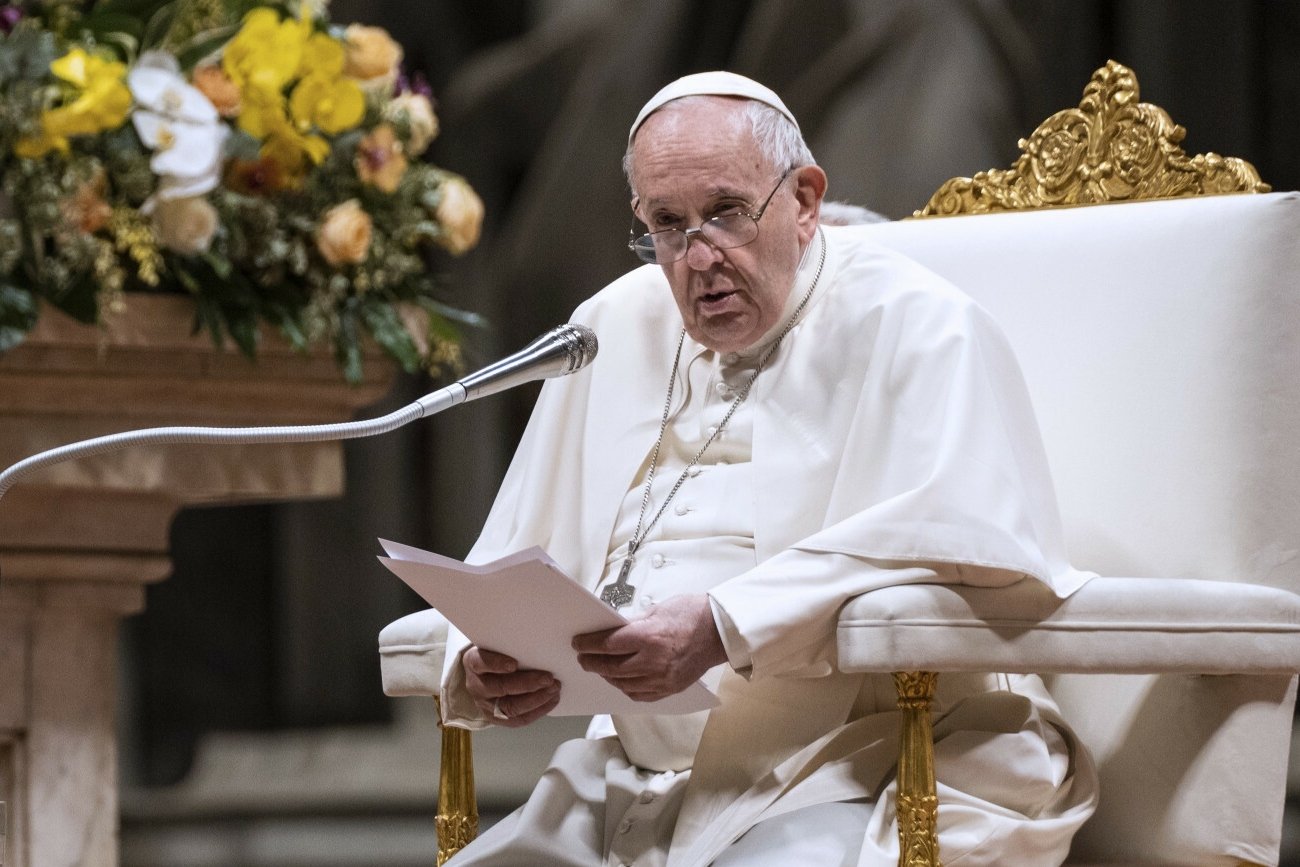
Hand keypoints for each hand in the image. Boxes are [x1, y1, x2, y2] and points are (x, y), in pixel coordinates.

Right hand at [462, 646, 560, 727]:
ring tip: (554, 689)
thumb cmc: (497, 655)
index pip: (480, 662)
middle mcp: (476, 685)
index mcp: (473, 662)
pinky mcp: (497, 719)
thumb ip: (511, 645)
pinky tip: (552, 700)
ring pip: (510, 707)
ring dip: (536, 699)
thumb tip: (539, 642)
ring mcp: (485, 704)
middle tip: (548, 678)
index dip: (496, 664)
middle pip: (499, 687)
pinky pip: (518, 720)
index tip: (513, 664)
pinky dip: (538, 710)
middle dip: (527, 684)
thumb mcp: (497, 646)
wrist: (485, 675)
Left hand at [572, 593, 726, 701]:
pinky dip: (627, 689)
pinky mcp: (670, 688)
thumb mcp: (658, 609)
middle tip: (583, 658)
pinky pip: (640, 695)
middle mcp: (653, 661)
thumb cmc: (693, 614)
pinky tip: (621, 681)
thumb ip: (635, 623)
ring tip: (601, 668)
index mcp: (649, 637)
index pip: (608, 645)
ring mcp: (662, 678)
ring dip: (608, 676)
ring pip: (624, 684)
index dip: (589, 645)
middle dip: (593, 662)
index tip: (579, 644)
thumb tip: (615, 632)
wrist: (721, 631)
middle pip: (611, 667)